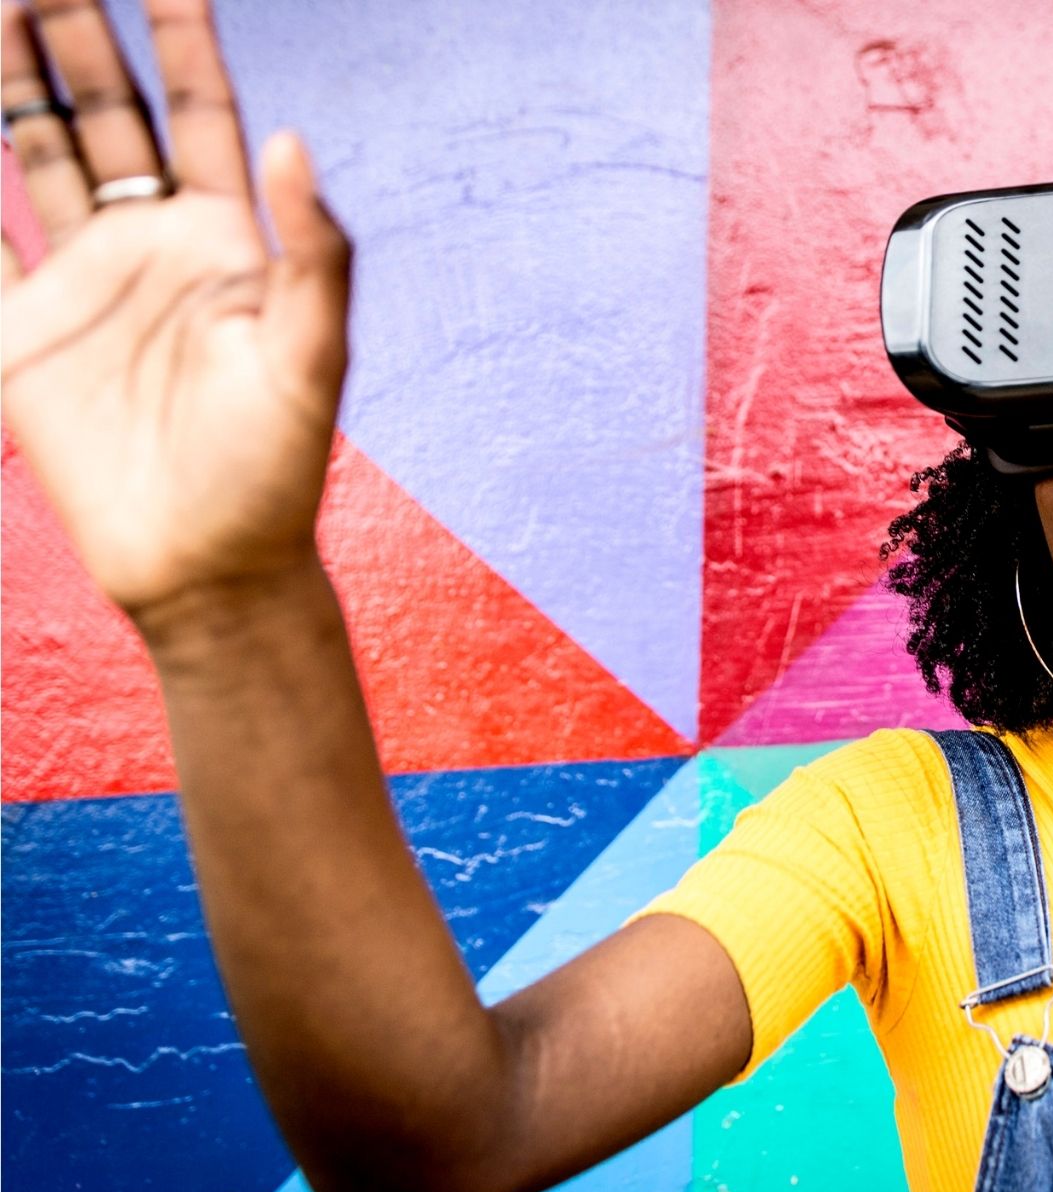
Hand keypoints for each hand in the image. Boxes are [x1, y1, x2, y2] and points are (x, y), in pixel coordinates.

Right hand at [1, 0, 349, 624]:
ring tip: (0, 2)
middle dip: (79, 34)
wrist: (206, 567)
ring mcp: (81, 284)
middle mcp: (150, 247)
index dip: (185, 40)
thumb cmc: (275, 472)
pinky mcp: (20, 334)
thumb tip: (296, 141)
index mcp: (224, 243)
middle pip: (108, 112)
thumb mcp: (313, 360)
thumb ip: (315, 256)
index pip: (200, 113)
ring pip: (38, 152)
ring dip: (14, 79)